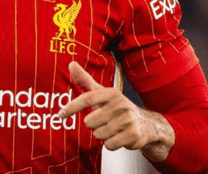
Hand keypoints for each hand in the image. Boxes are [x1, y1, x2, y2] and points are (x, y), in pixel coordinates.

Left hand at [58, 62, 174, 161]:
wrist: (146, 124)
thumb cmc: (118, 108)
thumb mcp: (102, 93)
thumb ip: (85, 80)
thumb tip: (71, 64)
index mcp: (111, 93)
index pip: (87, 98)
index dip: (72, 107)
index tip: (61, 114)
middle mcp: (120, 104)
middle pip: (89, 122)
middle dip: (94, 125)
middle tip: (105, 121)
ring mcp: (127, 119)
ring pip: (98, 135)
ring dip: (103, 135)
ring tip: (113, 128)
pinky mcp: (132, 134)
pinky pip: (109, 144)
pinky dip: (111, 143)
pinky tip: (119, 136)